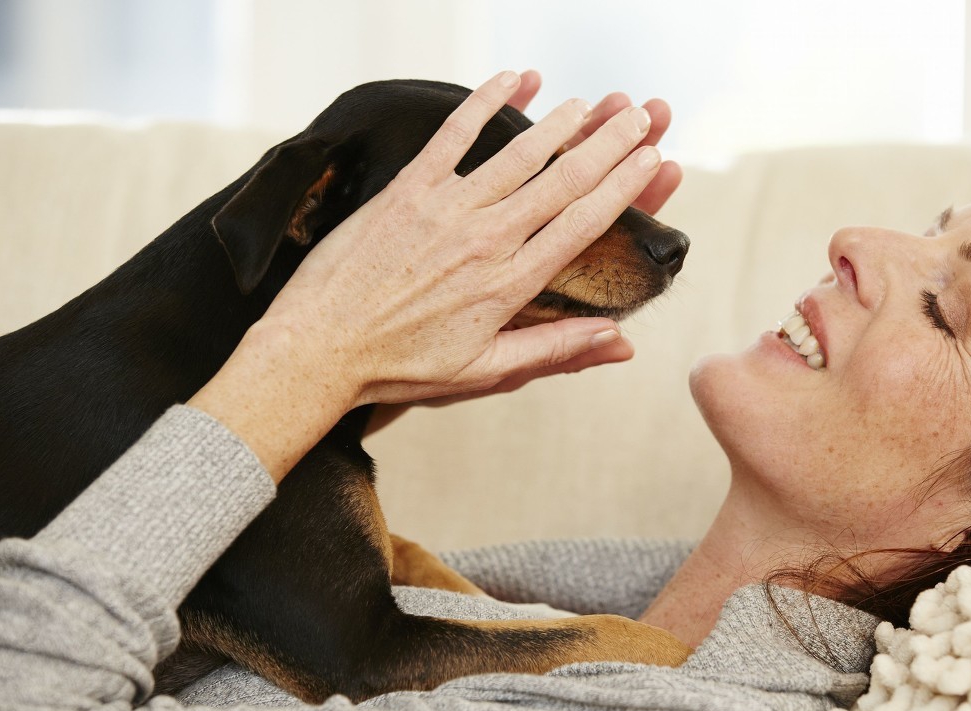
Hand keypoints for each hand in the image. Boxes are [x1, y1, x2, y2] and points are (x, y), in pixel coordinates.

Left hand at [376, 70, 682, 418]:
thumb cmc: (401, 367)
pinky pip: (453, 134)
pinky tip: (515, 77)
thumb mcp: (485, 372)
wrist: (318, 348)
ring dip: (561, 121)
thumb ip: (554, 349)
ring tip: (592, 102)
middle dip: (609, 143)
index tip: (651, 159)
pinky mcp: (407, 189)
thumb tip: (619, 344)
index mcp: (509, 285)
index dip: (623, 186)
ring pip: (518, 153)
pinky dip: (485, 101)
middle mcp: (485, 240)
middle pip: (562, 179)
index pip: (583, 224)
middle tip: (641, 114)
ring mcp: (445, 209)